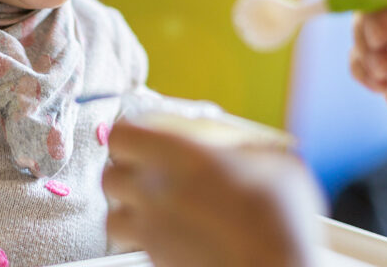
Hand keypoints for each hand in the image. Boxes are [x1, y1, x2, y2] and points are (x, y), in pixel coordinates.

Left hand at [103, 121, 322, 266]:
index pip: (122, 135)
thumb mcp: (275, 163)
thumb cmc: (277, 217)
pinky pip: (136, 244)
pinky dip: (145, 237)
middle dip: (124, 171)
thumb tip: (243, 149)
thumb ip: (247, 149)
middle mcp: (153, 191)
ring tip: (155, 205)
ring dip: (128, 207)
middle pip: (109, 176)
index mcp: (176, 155)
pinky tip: (173, 233)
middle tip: (148, 170)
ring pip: (113, 216)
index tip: (145, 133)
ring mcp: (151, 231)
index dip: (130, 133)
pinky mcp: (157, 261)